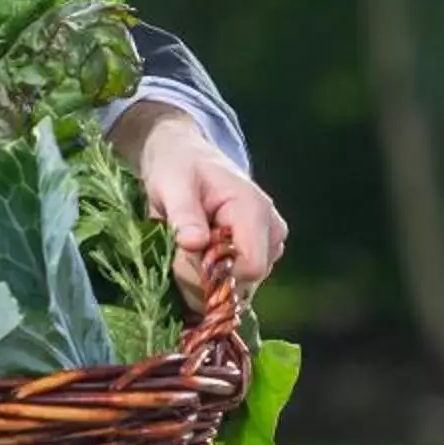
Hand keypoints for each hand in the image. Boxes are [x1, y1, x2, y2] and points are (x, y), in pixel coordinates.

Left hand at [123, 105, 287, 310]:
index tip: (187, 261)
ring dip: (208, 283)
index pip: (251, 268)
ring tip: (186, 251)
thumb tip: (194, 243)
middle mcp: (271, 230)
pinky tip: (195, 259)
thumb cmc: (178, 167)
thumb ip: (184, 215)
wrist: (184, 156)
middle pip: (246, 283)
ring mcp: (269, 244)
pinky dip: (214, 282)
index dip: (216, 278)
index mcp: (254, 210)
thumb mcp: (172, 186)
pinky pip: (239, 284)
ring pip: (242, 288)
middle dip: (207, 283)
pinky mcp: (260, 254)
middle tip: (178, 254)